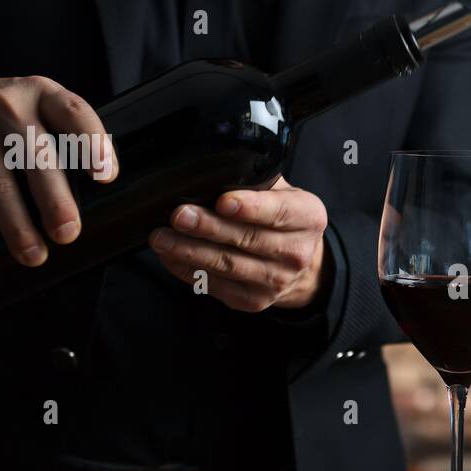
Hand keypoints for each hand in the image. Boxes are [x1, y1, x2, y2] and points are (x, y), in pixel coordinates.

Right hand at [0, 67, 116, 264]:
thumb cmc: (0, 111)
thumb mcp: (36, 104)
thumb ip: (66, 133)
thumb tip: (104, 190)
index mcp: (41, 94)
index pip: (73, 113)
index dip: (93, 143)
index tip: (106, 176)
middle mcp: (7, 109)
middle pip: (35, 158)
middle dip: (54, 200)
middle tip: (68, 233)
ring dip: (16, 225)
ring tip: (34, 255)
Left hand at [148, 176, 329, 312]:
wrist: (300, 265)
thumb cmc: (282, 218)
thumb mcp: (283, 192)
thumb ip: (257, 181)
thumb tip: (210, 169)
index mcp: (309, 217)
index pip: (279, 212)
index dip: (250, 208)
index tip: (222, 201)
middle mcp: (297, 253)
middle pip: (248, 239)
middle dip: (209, 227)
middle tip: (179, 215)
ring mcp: (276, 281)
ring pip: (227, 265)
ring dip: (189, 251)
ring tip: (161, 237)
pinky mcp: (253, 300)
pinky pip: (215, 284)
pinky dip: (187, 269)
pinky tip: (169, 255)